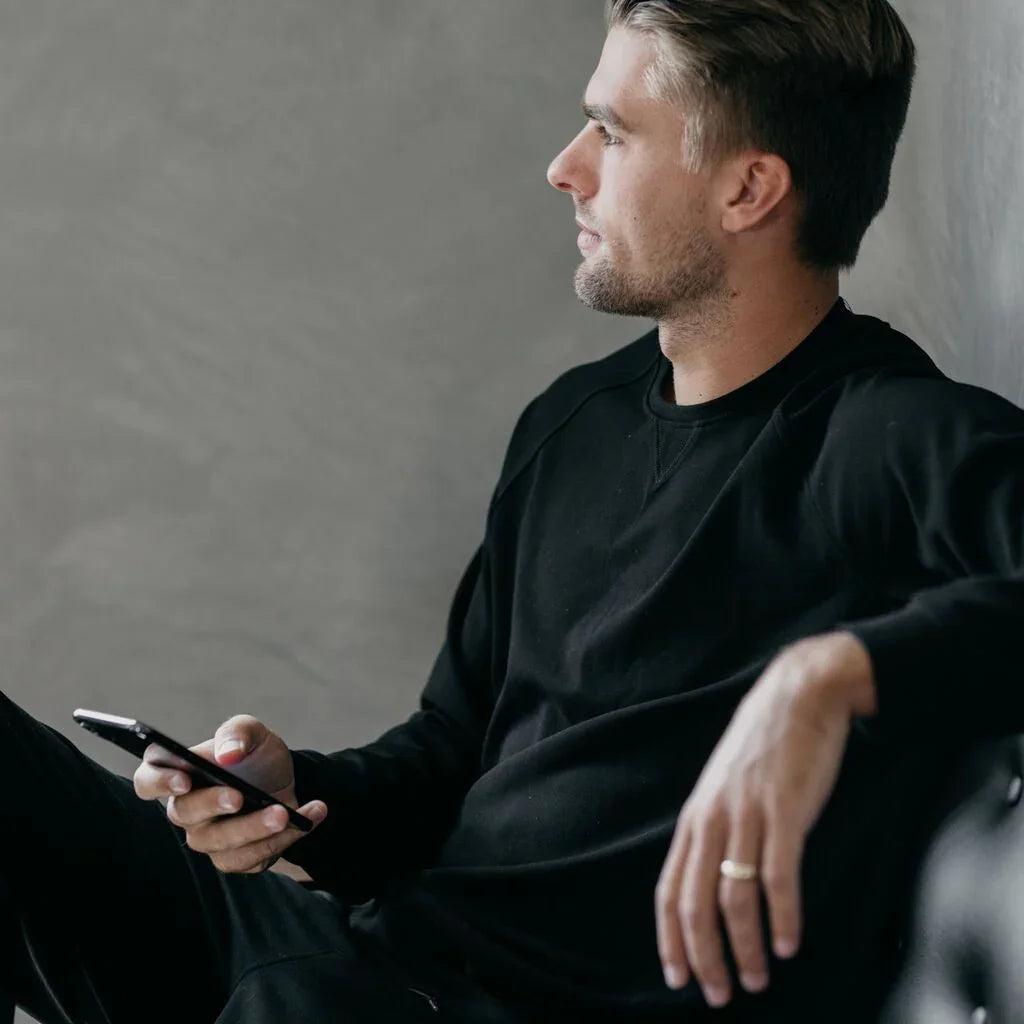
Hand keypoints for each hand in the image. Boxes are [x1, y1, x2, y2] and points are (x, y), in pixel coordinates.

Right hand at [133, 714, 327, 873]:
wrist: (286, 780)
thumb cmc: (255, 756)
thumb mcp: (252, 732)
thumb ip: (237, 733)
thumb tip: (227, 754)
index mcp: (179, 773)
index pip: (148, 780)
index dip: (159, 782)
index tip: (184, 778)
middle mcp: (187, 810)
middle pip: (185, 815)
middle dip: (213, 804)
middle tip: (240, 796)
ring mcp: (209, 838)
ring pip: (222, 844)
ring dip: (256, 828)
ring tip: (285, 812)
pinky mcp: (236, 858)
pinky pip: (253, 857)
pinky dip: (285, 838)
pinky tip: (309, 815)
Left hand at [654, 631, 875, 1008]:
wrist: (798, 694)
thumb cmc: (763, 744)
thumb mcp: (723, 785)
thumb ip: (715, 826)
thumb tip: (710, 875)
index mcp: (695, 816)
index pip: (669, 887)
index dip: (669, 937)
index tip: (677, 976)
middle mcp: (712, 818)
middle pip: (695, 902)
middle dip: (704, 955)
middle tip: (718, 994)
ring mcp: (746, 814)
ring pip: (735, 897)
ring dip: (745, 946)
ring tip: (756, 979)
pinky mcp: (784, 811)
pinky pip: (778, 877)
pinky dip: (782, 917)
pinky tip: (787, 944)